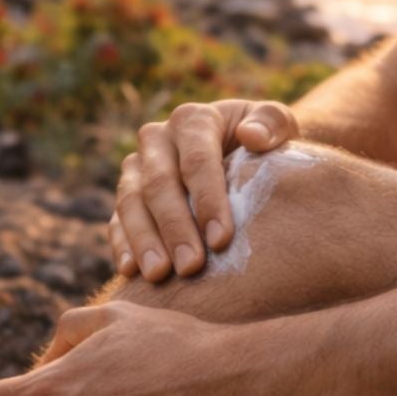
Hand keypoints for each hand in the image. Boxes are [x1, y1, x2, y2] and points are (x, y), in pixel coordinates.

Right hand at [109, 99, 297, 281]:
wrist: (246, 157)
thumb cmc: (266, 146)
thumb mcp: (279, 127)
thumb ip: (273, 123)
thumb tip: (251, 136)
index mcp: (193, 120)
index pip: (196, 161)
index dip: (207, 200)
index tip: (221, 240)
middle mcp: (157, 139)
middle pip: (159, 184)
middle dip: (175, 227)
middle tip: (191, 267)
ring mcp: (137, 168)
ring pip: (130, 202)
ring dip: (144, 240)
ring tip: (158, 275)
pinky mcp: (126, 197)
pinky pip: (116, 221)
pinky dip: (122, 245)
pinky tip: (131, 271)